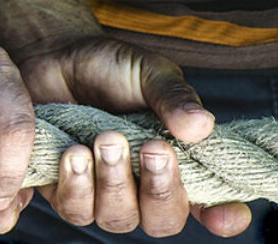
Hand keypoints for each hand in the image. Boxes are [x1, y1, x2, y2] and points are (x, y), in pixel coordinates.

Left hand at [19, 36, 250, 236]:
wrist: (57, 56)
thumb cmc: (110, 68)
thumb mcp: (148, 73)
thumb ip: (173, 98)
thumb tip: (200, 126)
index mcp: (177, 162)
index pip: (209, 203)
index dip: (221, 216)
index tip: (218, 214)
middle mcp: (142, 186)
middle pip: (161, 221)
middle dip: (158, 190)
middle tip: (151, 147)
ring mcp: (100, 192)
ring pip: (114, 218)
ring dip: (112, 184)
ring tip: (103, 140)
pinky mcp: (62, 187)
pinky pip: (71, 207)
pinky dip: (74, 183)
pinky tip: (72, 151)